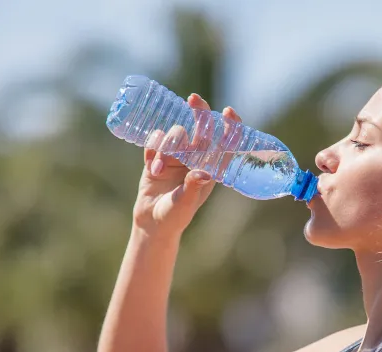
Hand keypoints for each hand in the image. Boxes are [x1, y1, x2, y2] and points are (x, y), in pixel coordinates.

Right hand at [132, 93, 242, 236]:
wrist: (152, 221)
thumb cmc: (175, 216)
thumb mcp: (185, 204)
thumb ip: (192, 187)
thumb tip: (204, 173)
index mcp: (210, 168)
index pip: (225, 143)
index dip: (230, 126)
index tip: (228, 112)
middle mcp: (195, 158)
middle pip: (202, 127)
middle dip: (199, 111)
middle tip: (193, 99)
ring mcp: (176, 155)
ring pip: (175, 133)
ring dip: (167, 145)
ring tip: (159, 170)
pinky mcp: (157, 155)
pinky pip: (155, 140)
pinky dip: (152, 149)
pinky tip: (152, 167)